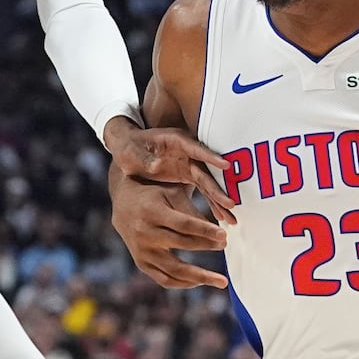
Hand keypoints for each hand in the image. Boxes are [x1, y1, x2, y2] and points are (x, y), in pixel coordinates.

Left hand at [103, 118, 235, 224]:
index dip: (211, 157)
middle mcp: (187, 152)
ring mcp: (189, 164)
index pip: (197, 149)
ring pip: (208, 184)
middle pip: (206, 171)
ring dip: (219, 200)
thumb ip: (144, 158)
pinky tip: (220, 216)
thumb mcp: (131, 151)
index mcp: (175, 140)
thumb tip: (157, 165)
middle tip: (231, 204)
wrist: (128, 147)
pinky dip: (211, 203)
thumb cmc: (129, 146)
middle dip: (219, 188)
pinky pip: (203, 190)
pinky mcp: (188, 175)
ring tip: (231, 217)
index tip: (226, 166)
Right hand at [112, 179, 228, 288]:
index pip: (183, 224)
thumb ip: (193, 211)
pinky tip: (201, 281)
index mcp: (152, 212)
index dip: (205, 231)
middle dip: (206, 246)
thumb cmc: (155, 194)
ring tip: (222, 282)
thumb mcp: (172, 193)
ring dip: (200, 277)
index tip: (224, 236)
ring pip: (174, 270)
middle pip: (181, 245)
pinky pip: (165, 279)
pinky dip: (185, 283)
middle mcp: (144, 233)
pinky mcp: (142, 263)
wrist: (124, 202)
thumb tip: (219, 234)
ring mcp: (142, 251)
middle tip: (226, 246)